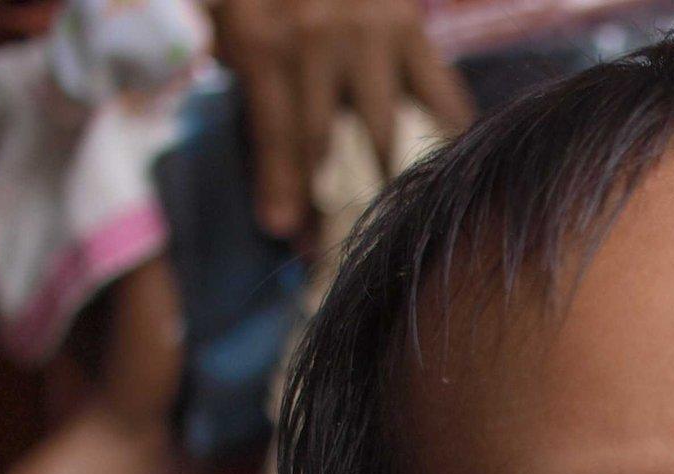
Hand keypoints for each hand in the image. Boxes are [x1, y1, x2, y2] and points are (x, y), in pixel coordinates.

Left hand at [213, 0, 473, 237]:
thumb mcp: (228, 18)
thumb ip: (240, 79)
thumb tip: (264, 163)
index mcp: (264, 38)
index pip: (275, 132)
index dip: (280, 187)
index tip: (285, 235)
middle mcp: (320, 37)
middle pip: (327, 141)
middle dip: (327, 201)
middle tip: (329, 250)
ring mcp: (372, 34)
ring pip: (384, 127)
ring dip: (384, 182)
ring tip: (390, 221)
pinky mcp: (412, 30)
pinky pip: (437, 95)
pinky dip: (444, 136)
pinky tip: (445, 170)